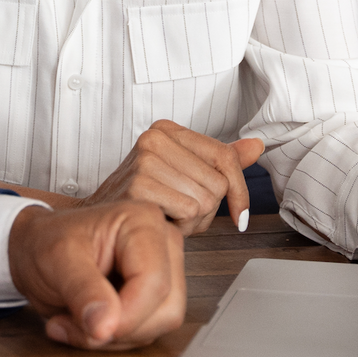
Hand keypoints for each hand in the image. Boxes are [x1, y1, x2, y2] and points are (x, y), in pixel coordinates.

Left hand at [7, 199, 185, 349]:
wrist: (33, 250)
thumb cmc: (45, 243)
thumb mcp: (56, 260)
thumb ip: (83, 291)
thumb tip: (106, 327)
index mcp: (143, 221)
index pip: (155, 282)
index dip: (126, 316)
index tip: (91, 328)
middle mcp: (162, 243)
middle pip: (166, 308)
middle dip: (119, 329)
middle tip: (74, 323)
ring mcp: (164, 269)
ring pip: (162, 324)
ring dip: (115, 336)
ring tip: (76, 321)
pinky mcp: (155, 294)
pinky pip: (149, 331)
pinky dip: (115, 338)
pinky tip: (88, 322)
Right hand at [78, 120, 264, 234]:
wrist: (100, 222)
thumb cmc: (144, 199)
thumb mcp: (184, 174)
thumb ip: (220, 160)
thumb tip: (257, 145)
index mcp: (167, 130)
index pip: (225, 156)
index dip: (239, 190)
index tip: (239, 214)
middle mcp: (155, 138)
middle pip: (217, 182)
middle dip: (208, 210)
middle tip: (181, 212)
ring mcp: (145, 159)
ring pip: (206, 200)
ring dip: (194, 221)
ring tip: (170, 216)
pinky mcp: (139, 185)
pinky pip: (189, 211)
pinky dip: (181, 226)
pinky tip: (162, 222)